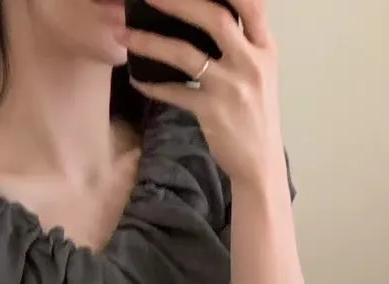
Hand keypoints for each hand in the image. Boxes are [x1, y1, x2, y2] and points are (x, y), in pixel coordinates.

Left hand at [124, 0, 285, 193]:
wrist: (260, 162)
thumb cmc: (256, 114)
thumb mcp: (260, 72)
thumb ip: (243, 43)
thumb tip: (213, 16)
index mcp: (264, 48)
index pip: (251, 5)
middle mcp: (250, 63)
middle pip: (214, 18)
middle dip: (178, 2)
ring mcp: (230, 88)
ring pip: (185, 54)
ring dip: (151, 42)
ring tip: (124, 35)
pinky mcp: (211, 112)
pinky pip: (174, 92)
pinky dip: (153, 85)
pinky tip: (136, 79)